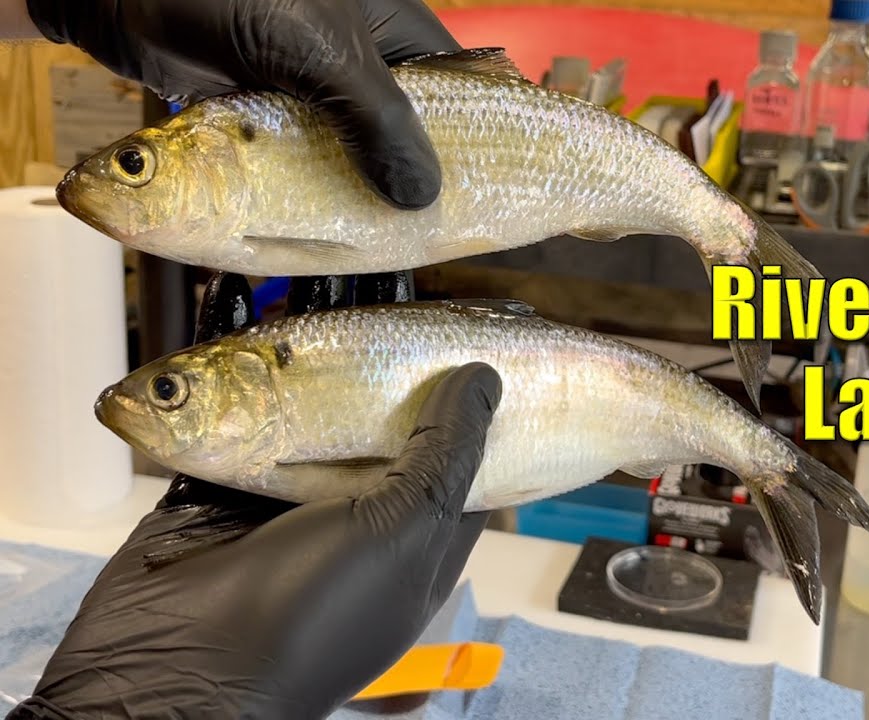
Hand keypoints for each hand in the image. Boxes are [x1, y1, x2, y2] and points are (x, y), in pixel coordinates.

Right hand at [6, 272, 502, 718]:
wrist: (177, 672)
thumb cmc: (314, 615)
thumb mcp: (404, 529)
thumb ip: (445, 455)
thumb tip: (485, 379)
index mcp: (415, 537)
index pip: (459, 457)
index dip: (467, 403)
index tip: (469, 339)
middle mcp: (356, 519)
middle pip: (380, 430)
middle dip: (381, 372)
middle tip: (386, 302)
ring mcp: (286, 507)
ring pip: (308, 423)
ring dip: (308, 370)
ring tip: (321, 299)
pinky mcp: (222, 494)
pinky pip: (237, 428)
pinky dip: (238, 385)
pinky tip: (245, 332)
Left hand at [24, 0, 458, 207]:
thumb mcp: (326, 55)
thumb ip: (378, 124)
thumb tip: (422, 197)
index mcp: (392, 29)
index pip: (457, 86)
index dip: (472, 139)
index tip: (483, 191)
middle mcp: (356, 58)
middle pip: (404, 128)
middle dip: (410, 178)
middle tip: (430, 229)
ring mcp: (307, 86)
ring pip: (349, 149)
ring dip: (355, 191)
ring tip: (380, 238)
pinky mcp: (262, 110)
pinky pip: (296, 160)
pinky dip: (303, 190)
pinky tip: (319, 224)